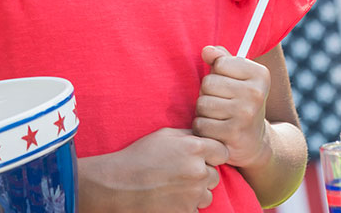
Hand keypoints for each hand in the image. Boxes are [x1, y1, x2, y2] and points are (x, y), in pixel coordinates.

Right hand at [79, 128, 227, 211]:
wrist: (118, 185)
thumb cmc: (139, 156)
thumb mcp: (163, 136)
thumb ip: (188, 136)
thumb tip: (204, 137)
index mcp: (195, 148)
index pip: (222, 152)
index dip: (213, 154)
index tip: (202, 157)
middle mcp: (198, 171)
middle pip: (215, 175)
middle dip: (203, 174)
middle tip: (181, 174)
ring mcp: (193, 194)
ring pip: (207, 194)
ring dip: (196, 192)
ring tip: (174, 187)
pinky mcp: (186, 212)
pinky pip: (195, 209)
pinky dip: (185, 206)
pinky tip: (170, 198)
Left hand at [194, 45, 271, 168]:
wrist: (255, 141)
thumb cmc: (241, 102)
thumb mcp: (238, 77)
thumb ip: (222, 59)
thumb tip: (206, 51)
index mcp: (260, 74)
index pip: (220, 63)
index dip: (217, 74)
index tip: (228, 85)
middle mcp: (256, 93)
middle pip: (208, 83)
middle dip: (207, 93)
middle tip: (221, 103)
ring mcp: (246, 114)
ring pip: (202, 104)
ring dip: (203, 112)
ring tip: (217, 116)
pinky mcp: (233, 134)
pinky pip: (201, 124)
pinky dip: (202, 128)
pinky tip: (215, 131)